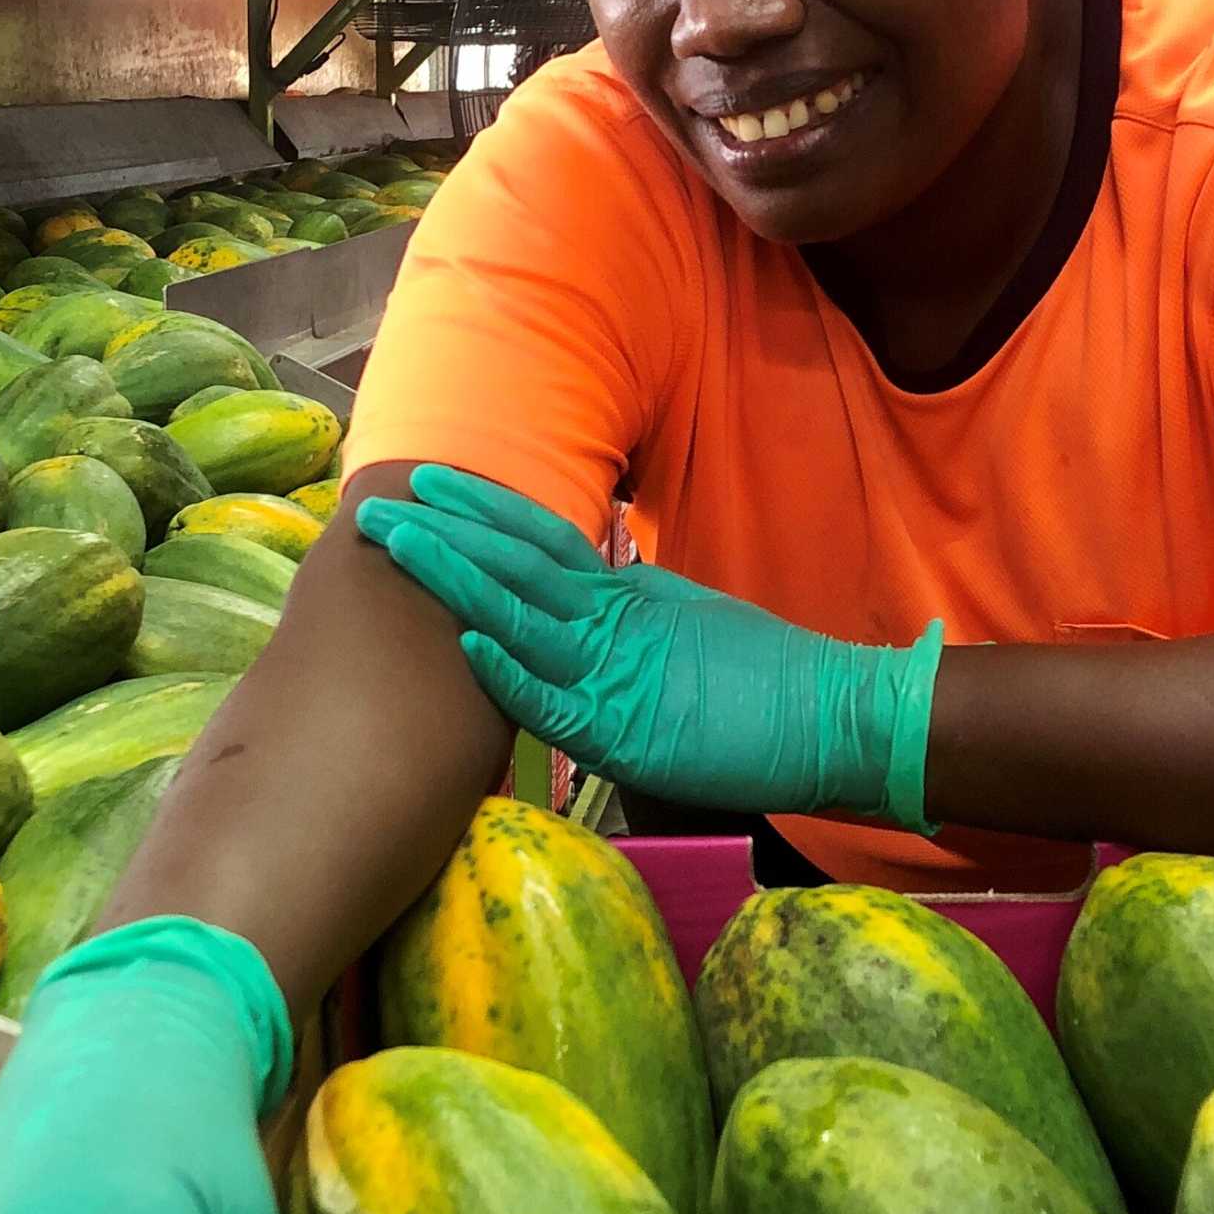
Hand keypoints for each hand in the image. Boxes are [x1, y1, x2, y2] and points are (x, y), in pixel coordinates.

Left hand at [357, 464, 942, 830]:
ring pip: (519, 611)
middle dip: (444, 530)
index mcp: (624, 596)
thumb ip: (627, 623)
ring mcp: (616, 668)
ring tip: (398, 538)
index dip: (480, 513)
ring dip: (455, 574)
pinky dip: (510, 668)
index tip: (426, 486)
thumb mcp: (683, 634)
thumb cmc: (764, 689)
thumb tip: (579, 622)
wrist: (835, 718)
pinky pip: (555, 698)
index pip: (538, 542)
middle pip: (515, 560)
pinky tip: (464, 641)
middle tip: (378, 497)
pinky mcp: (625, 728)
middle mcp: (612, 619)